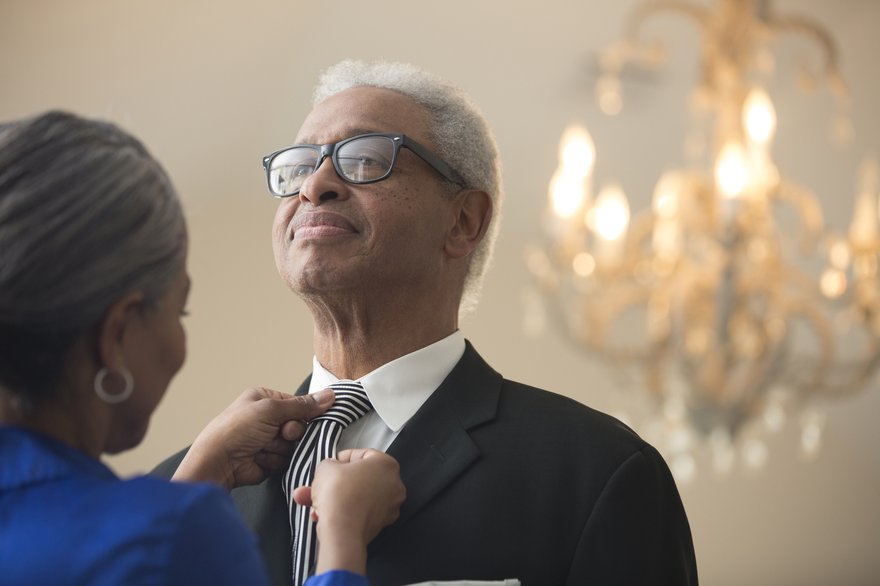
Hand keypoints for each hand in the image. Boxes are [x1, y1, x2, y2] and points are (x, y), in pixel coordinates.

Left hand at [172, 387, 333, 488]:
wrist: (218, 462)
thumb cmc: (238, 429)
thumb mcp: (271, 410)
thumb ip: (303, 406)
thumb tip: (331, 396)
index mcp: (264, 400)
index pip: (297, 405)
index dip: (303, 413)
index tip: (301, 418)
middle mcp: (266, 419)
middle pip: (298, 426)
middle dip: (291, 433)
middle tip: (281, 434)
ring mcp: (267, 440)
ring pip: (294, 445)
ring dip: (281, 447)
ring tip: (263, 447)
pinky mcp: (268, 459)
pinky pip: (286, 459)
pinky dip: (276, 460)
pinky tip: (261, 459)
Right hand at [293, 449, 404, 574]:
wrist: (342, 530)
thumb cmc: (339, 495)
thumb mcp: (326, 467)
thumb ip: (330, 463)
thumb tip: (330, 469)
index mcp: (387, 464)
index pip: (361, 455)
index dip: (340, 459)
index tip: (329, 465)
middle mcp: (394, 485)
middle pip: (359, 479)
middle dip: (335, 483)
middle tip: (320, 485)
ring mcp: (389, 506)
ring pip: (356, 497)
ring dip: (333, 499)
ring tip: (314, 502)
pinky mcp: (380, 525)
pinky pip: (358, 513)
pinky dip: (342, 513)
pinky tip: (322, 515)